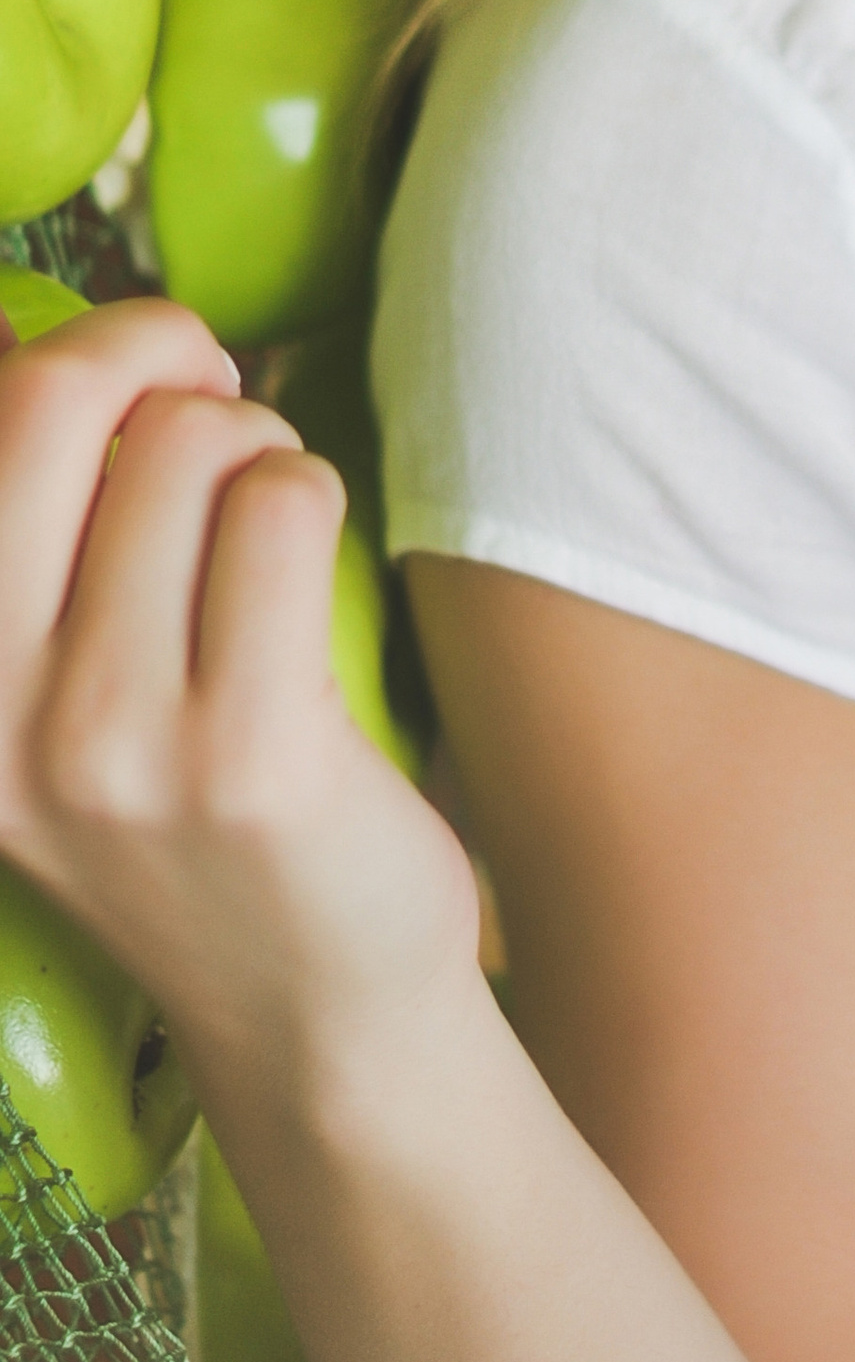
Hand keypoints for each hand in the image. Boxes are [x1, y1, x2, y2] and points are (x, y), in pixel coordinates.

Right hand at [0, 296, 484, 1125]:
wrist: (317, 1022)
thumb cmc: (197, 822)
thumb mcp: (48, 706)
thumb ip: (30, 542)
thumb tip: (17, 339)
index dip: (60, 353)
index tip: (131, 380)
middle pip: (48, 402)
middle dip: (154, 347)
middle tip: (215, 393)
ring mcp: (113, 744)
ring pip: (190, 448)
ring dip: (260, 445)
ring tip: (270, 517)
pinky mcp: (248, 755)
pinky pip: (283, 508)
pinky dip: (311, 495)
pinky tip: (310, 562)